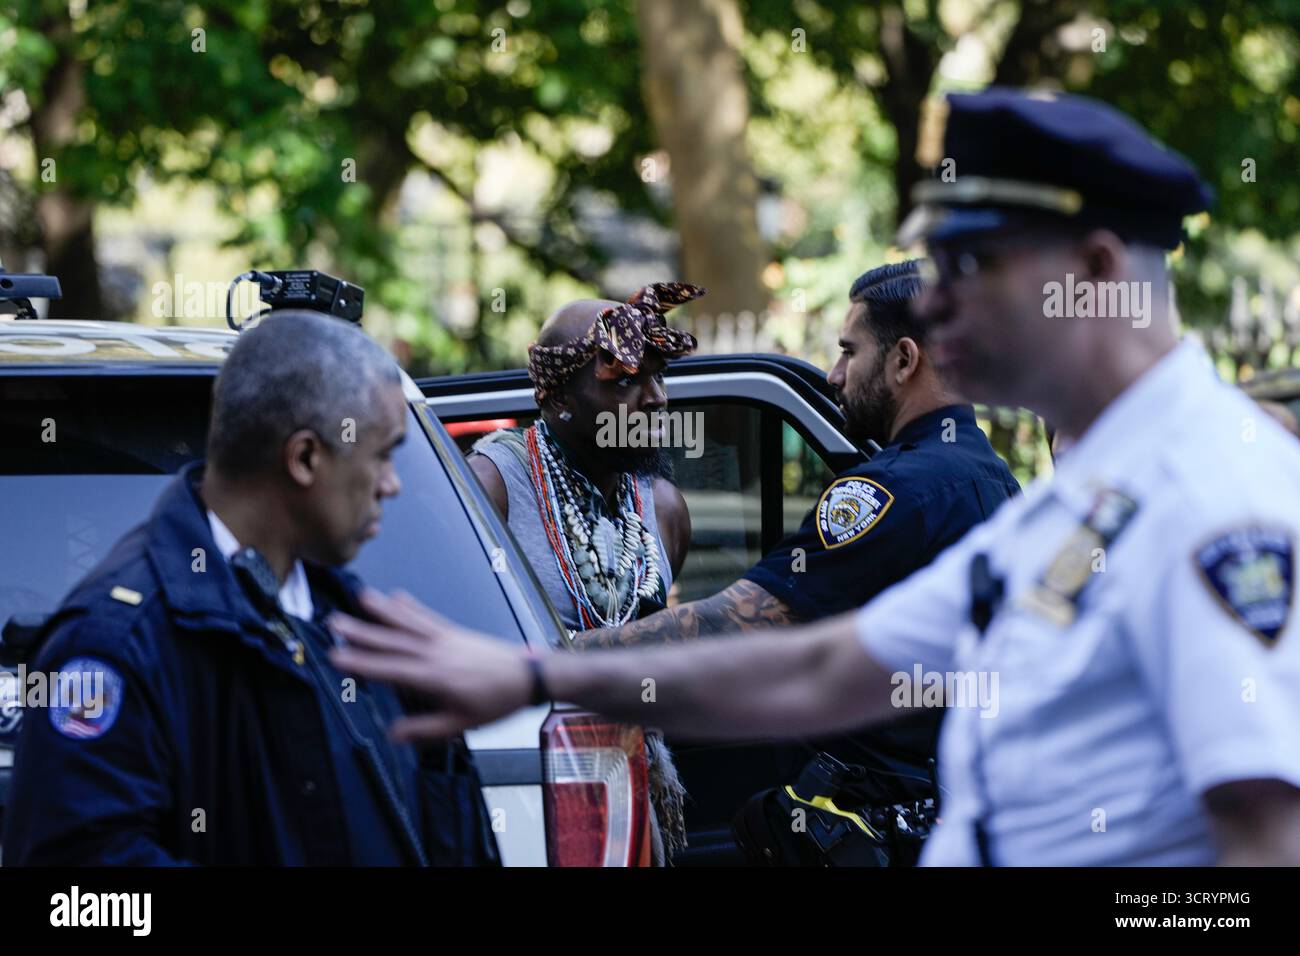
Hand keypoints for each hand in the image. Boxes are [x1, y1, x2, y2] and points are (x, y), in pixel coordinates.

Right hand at [328, 589, 533, 740]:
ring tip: (360, 598)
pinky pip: (428, 617)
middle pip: (393, 641)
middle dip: (362, 632)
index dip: (361, 663)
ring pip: (408, 623)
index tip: (336, 656)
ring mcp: (445, 638)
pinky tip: (396, 596)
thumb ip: (426, 729)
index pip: (390, 669)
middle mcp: (436, 652)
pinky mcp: (454, 632)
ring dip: (383, 611)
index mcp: (435, 677)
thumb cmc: (497, 702)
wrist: (529, 676)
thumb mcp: (462, 724)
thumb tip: (393, 733)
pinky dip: (411, 607)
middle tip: (334, 622)